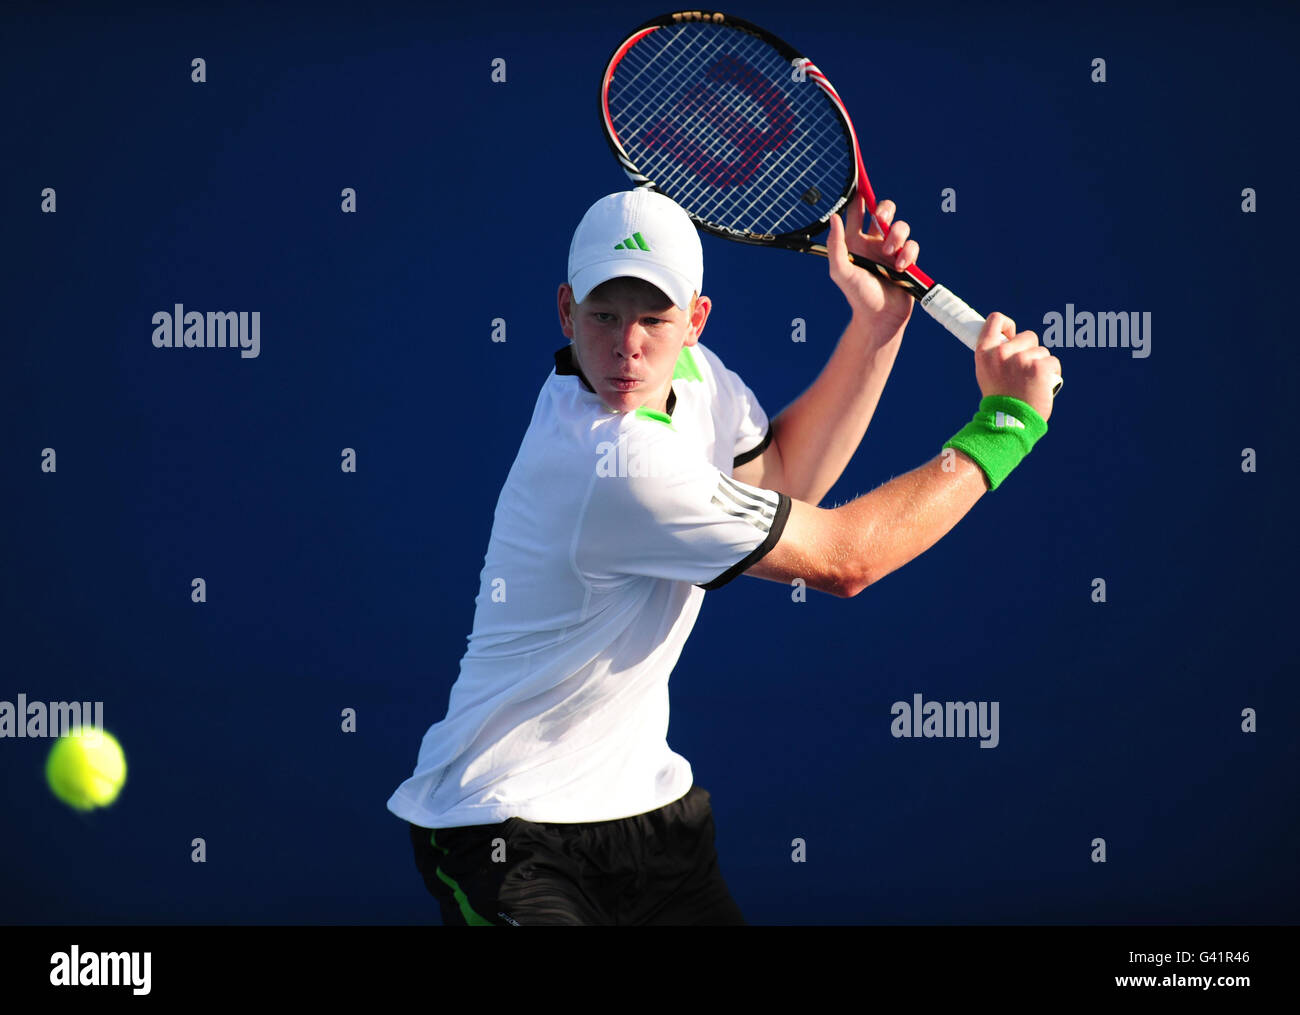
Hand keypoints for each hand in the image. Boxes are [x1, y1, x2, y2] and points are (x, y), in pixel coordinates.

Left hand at [826, 196, 917, 323]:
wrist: (880, 317)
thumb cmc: (857, 296)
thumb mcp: (841, 271)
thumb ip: (836, 245)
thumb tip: (833, 218)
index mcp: (854, 241)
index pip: (856, 210)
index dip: (859, 194)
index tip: (861, 180)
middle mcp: (873, 242)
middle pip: (883, 210)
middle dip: (885, 209)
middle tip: (881, 218)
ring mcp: (891, 250)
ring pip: (901, 226)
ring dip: (897, 236)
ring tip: (890, 254)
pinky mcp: (906, 260)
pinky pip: (912, 245)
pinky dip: (908, 253)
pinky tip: (900, 267)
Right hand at [974, 313, 1060, 422]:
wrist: (1009, 422)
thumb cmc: (1000, 399)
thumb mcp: (987, 373)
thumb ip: (996, 354)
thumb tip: (1010, 337)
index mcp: (984, 352)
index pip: (996, 320)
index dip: (1008, 325)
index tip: (1012, 335)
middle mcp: (1001, 352)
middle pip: (1028, 336)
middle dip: (1030, 351)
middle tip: (1022, 373)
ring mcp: (1021, 359)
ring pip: (1042, 351)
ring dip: (1041, 365)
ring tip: (1030, 383)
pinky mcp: (1039, 367)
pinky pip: (1052, 362)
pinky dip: (1051, 373)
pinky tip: (1042, 385)